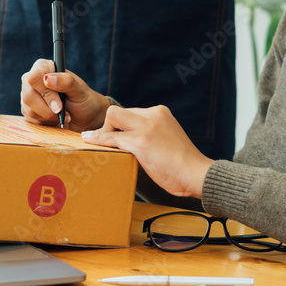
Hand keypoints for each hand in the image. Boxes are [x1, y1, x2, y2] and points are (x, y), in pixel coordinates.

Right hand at [21, 60, 109, 132]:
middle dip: (47, 109)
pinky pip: (30, 119)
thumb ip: (66, 81)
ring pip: (28, 109)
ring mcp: (28, 94)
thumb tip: (47, 79)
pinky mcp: (28, 109)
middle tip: (61, 112)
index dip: (45, 93)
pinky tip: (54, 118)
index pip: (34, 77)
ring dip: (48, 116)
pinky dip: (45, 122)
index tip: (59, 105)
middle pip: (28, 95)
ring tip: (61, 114)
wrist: (84, 117)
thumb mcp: (79, 90)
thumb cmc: (83, 100)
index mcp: (45, 67)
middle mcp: (34, 79)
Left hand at [82, 104, 212, 198]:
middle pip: (119, 112)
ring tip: (93, 140)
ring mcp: (146, 127)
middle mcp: (153, 114)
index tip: (114, 134)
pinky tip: (89, 141)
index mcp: (160, 112)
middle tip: (105, 141)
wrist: (195, 173)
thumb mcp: (168, 138)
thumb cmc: (182, 163)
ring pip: (112, 118)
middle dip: (109, 126)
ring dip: (102, 131)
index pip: (131, 111)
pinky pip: (111, 137)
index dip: (120, 124)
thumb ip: (152, 133)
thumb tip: (133, 141)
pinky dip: (98, 139)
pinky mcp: (140, 142)